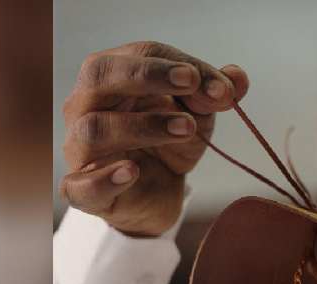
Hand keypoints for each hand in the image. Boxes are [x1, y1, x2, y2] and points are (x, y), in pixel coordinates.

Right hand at [60, 41, 248, 236]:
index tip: (220, 85)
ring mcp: (79, 149)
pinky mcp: (83, 192)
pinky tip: (133, 171)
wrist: (158, 195)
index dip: (178, 64)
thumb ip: (214, 94)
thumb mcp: (198, 115)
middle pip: (99, 75)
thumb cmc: (168, 145)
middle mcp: (86, 106)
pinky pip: (82, 184)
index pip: (138, 54)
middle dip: (147, 75)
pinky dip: (107, 177)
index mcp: (112, 78)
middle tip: (190, 83)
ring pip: (95, 128)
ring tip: (186, 129)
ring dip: (143, 125)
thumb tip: (237, 78)